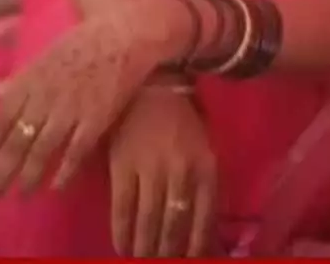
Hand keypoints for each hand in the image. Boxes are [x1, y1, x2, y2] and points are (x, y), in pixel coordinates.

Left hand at [0, 2, 178, 199]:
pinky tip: (57, 186)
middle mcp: (42, 99)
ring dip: (28, 176)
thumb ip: (18, 82)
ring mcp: (69, 110)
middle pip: (14, 143)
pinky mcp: (96, 118)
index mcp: (27, 83)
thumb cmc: (82, 45)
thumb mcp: (42, 58)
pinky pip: (76, 151)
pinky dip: (65, 170)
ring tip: (20, 195)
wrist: (122, 34)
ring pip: (41, 150)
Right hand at [109, 87, 217, 257]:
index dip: (196, 244)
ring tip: (143, 258)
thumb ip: (202, 181)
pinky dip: (122, 232)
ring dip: (146, 246)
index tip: (190, 259)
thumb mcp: (203, 147)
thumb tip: (200, 226)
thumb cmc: (181, 118)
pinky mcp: (123, 166)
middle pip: (175, 223)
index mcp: (206, 165)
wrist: (152, 84)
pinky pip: (123, 208)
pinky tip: (122, 247)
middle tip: (163, 262)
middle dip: (169, 250)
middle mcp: (182, 171)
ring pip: (149, 220)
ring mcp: (151, 169)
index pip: (204, 216)